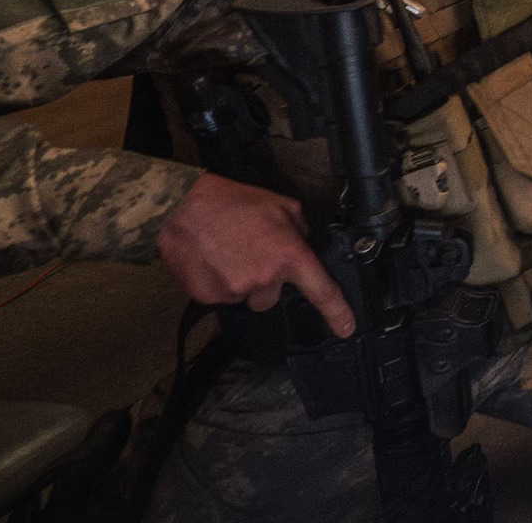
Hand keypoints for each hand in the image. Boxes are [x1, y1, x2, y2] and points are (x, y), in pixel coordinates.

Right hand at [156, 174, 353, 337]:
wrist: (185, 207)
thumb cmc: (234, 202)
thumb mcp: (283, 207)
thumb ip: (300, 231)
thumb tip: (303, 244)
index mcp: (289, 256)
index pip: (322, 291)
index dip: (337, 313)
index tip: (345, 328)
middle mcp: (264, 279)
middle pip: (272, 297)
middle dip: (265, 282)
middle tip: (251, 255)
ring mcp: (235, 291)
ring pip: (245, 297)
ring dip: (240, 281)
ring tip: (228, 253)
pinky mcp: (208, 297)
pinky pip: (221, 296)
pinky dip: (217, 282)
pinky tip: (212, 260)